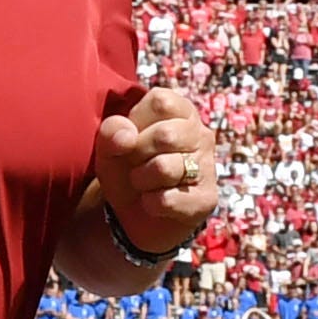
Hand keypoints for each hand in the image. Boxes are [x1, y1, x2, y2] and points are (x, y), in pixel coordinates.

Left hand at [89, 84, 219, 259]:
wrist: (133, 216)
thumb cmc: (126, 170)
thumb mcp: (109, 146)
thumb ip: (111, 131)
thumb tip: (127, 137)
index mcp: (181, 111)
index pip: (161, 102)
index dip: (136, 123)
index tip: (132, 140)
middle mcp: (201, 134)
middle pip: (165, 135)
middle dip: (137, 155)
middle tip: (135, 166)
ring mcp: (208, 167)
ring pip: (164, 168)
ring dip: (141, 180)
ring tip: (143, 184)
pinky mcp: (206, 199)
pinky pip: (168, 200)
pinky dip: (149, 204)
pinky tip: (154, 203)